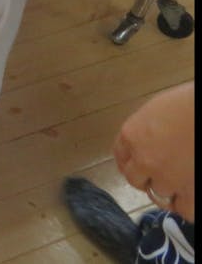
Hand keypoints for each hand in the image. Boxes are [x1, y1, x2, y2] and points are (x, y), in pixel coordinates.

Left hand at [113, 82, 194, 220]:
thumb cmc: (189, 103)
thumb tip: (152, 140)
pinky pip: (184, 209)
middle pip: (135, 179)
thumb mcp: (158, 110)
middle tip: (163, 174)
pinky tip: (190, 198)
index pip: (121, 155)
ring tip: (180, 184)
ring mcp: (166, 178)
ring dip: (167, 190)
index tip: (140, 164)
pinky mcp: (189, 190)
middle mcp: (143, 160)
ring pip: (158, 195)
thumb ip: (149, 129)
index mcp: (131, 135)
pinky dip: (186, 206)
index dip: (132, 162)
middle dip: (147, 177)